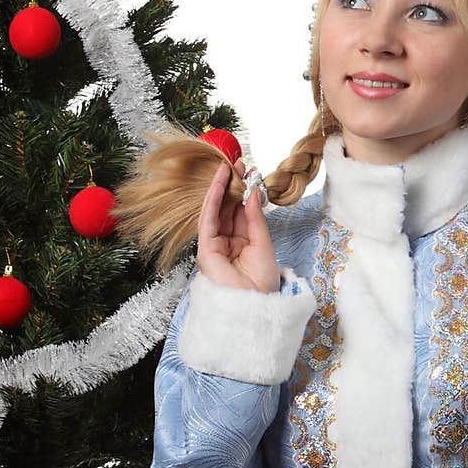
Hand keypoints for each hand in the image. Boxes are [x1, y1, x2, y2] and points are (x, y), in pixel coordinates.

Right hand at [196, 158, 280, 292]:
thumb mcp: (263, 243)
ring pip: (216, 210)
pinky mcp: (204, 248)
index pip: (241, 211)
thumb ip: (255, 217)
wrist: (254, 306)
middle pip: (227, 207)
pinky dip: (212, 200)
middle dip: (232, 184)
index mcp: (242, 242)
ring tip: (229, 166)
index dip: (244, 191)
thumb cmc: (261, 282)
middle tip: (239, 162)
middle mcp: (226, 242)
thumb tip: (253, 192)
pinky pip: (207, 219)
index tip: (250, 172)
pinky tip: (219, 183)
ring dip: (221, 187)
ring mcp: (214, 245)